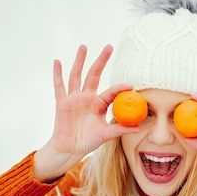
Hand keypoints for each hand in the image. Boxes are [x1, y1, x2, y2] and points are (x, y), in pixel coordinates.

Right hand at [33, 45, 135, 180]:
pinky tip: (57, 62)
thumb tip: (139, 127)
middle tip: (109, 47)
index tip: (130, 85)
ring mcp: (74, 98)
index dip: (120, 88)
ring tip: (84, 47)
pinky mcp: (62, 102)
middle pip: (94, 75)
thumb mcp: (106, 135)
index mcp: (99, 104)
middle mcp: (87, 97)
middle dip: (101, 61)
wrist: (70, 148)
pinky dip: (57, 74)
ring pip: (77, 76)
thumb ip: (120, 129)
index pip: (111, 92)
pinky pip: (59, 86)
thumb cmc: (88, 141)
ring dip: (80, 61)